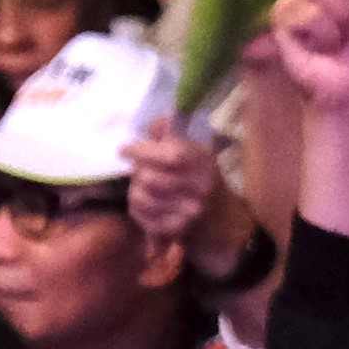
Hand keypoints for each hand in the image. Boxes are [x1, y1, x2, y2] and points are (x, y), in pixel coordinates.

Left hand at [127, 124, 238, 272]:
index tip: (125, 149)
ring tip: (141, 188)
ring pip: (140, 197)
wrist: (222, 220)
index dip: (143, 150)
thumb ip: (174, 136)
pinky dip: (137, 209)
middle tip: (138, 170)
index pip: (171, 155)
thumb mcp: (196, 153)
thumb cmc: (202, 179)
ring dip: (134, 191)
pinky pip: (140, 216)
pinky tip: (145, 205)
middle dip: (137, 172)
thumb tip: (160, 118)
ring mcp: (189, 211)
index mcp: (204, 163)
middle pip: (148, 177)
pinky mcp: (175, 229)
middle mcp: (200, 187)